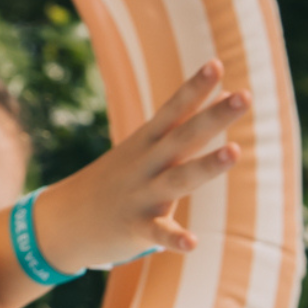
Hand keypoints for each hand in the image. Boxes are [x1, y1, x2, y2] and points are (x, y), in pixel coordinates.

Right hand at [32, 59, 247, 276]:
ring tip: (235, 151)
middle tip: (244, 96)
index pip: (174, 111)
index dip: (195, 88)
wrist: (63, 221)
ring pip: (178, 179)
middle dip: (214, 117)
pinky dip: (174, 238)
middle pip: (184, 137)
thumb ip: (182, 129)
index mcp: (147, 144)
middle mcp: (146, 165)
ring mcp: (140, 195)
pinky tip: (192, 243)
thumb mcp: (142, 151)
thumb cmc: (114, 182)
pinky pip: (157, 234)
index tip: (216, 64)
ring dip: (206, 166)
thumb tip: (222, 99)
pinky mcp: (135, 228)